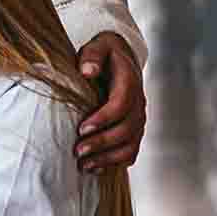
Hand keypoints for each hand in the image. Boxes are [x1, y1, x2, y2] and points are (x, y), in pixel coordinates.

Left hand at [76, 32, 144, 169]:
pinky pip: (130, 151)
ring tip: (84, 166)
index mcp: (130, 83)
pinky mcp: (134, 130)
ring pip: (130, 145)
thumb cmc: (105, 54)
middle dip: (102, 143)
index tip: (82, 128)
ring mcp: (138, 119)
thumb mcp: (99, 46)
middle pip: (126, 129)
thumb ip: (92, 55)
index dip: (103, 119)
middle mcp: (138, 104)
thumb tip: (87, 70)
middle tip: (78, 152)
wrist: (120, 59)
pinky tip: (96, 169)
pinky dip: (115, 162)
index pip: (121, 104)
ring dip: (108, 158)